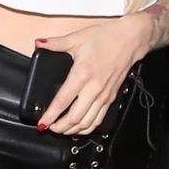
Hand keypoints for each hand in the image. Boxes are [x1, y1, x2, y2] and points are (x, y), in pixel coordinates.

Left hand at [37, 16, 151, 136]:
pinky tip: (79, 128)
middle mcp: (93, 88)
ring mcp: (104, 95)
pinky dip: (88, 128)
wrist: (130, 39)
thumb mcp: (77, 38)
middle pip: (75, 117)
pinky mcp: (111, 98)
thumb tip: (39, 43)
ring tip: (61, 130)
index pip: (63, 101)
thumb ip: (56, 43)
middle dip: (59, 127)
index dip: (50, 115)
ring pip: (87, 122)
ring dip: (72, 130)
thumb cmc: (106, 38)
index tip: (42, 123)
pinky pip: (99, 119)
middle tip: (49, 127)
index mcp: (82, 74)